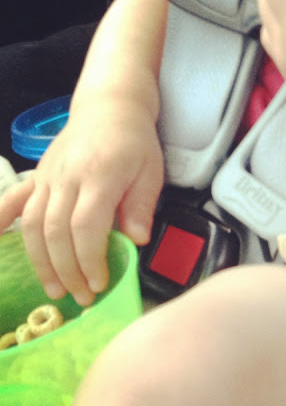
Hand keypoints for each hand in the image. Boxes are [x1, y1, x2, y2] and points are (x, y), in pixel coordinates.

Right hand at [0, 98, 163, 304]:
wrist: (109, 107)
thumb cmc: (135, 143)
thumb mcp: (151, 173)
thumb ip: (141, 207)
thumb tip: (136, 241)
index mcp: (98, 177)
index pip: (85, 227)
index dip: (89, 261)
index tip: (99, 284)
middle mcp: (66, 178)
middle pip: (55, 231)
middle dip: (67, 270)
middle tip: (81, 297)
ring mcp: (47, 177)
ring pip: (32, 223)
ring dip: (40, 261)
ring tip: (54, 289)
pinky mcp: (37, 176)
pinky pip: (13, 200)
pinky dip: (0, 222)